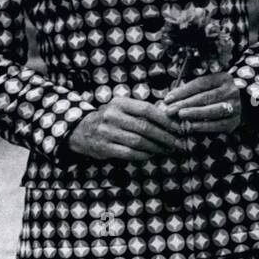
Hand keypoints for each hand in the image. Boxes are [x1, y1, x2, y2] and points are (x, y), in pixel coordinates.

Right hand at [68, 96, 185, 160]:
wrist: (82, 130)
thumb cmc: (110, 119)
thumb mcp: (121, 108)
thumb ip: (141, 112)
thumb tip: (169, 120)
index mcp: (119, 103)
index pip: (147, 109)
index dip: (164, 119)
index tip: (176, 128)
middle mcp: (112, 115)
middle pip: (144, 127)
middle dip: (164, 136)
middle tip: (176, 143)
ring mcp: (107, 132)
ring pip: (138, 141)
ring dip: (156, 147)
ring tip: (166, 150)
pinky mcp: (104, 147)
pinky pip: (129, 153)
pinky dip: (143, 155)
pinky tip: (151, 155)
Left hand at [163, 72, 242, 134]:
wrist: (242, 105)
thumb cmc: (215, 94)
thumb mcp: (208, 86)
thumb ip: (191, 90)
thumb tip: (169, 99)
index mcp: (223, 78)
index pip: (200, 83)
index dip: (182, 91)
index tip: (168, 98)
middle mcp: (231, 91)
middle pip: (204, 97)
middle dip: (184, 104)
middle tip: (169, 110)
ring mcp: (235, 106)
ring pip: (211, 110)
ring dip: (194, 113)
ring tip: (180, 115)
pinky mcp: (234, 121)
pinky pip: (217, 125)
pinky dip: (203, 126)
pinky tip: (191, 126)